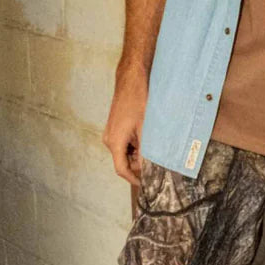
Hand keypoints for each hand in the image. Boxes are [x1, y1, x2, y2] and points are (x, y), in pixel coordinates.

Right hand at [102, 70, 146, 186]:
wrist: (131, 81)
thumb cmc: (138, 101)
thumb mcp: (146, 128)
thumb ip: (145, 150)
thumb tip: (148, 166)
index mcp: (114, 142)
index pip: (121, 169)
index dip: (133, 178)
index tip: (145, 184)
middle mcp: (109, 140)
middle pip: (123, 161)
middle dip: (138, 164)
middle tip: (155, 162)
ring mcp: (110, 133)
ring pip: (124, 152)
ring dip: (137, 153)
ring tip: (152, 145)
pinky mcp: (113, 128)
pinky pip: (123, 143)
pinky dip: (134, 144)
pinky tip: (145, 136)